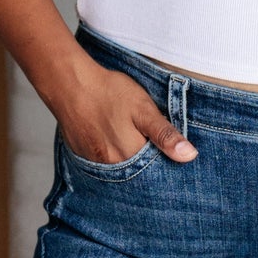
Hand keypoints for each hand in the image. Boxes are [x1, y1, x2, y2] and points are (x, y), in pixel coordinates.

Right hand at [56, 63, 197, 163]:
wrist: (68, 83)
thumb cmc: (109, 92)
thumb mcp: (144, 109)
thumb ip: (165, 134)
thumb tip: (189, 156)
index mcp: (131, 155)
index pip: (157, 171)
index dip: (166, 162)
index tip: (169, 152)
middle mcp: (112, 165)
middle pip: (138, 173)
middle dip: (148, 165)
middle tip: (148, 143)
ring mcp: (94, 162)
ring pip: (120, 170)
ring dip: (129, 162)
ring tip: (131, 141)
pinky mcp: (82, 155)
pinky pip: (102, 165)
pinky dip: (112, 157)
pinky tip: (113, 142)